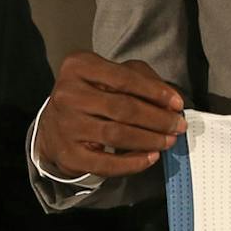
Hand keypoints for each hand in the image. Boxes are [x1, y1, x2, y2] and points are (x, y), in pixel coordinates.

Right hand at [36, 51, 187, 178]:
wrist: (54, 124)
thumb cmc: (89, 95)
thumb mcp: (110, 74)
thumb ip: (141, 79)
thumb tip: (171, 100)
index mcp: (78, 66)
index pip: (124, 79)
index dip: (155, 92)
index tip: (177, 103)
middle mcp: (67, 94)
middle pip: (123, 108)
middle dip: (157, 119)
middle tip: (177, 126)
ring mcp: (66, 126)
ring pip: (117, 135)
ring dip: (149, 140)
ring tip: (167, 141)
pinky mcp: (68, 154)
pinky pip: (106, 163)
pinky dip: (133, 163)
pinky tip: (150, 157)